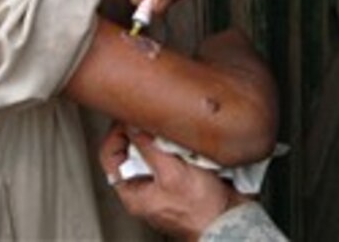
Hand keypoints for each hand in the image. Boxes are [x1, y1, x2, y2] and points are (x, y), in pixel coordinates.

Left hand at [100, 123, 246, 238]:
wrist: (229, 220)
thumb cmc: (201, 210)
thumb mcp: (172, 173)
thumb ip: (149, 148)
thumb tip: (132, 127)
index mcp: (133, 193)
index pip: (110, 156)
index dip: (117, 134)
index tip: (129, 118)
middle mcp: (145, 189)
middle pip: (132, 151)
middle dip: (146, 135)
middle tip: (157, 126)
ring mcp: (163, 183)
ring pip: (155, 151)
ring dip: (166, 141)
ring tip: (177, 141)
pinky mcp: (181, 178)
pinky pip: (174, 155)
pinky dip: (181, 147)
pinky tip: (190, 149)